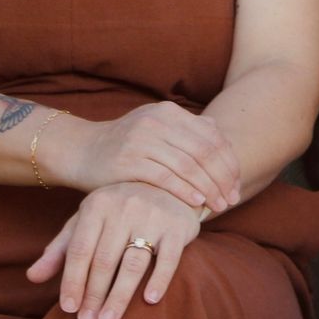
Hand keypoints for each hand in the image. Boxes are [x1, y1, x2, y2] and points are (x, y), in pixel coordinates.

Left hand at [27, 181, 201, 318]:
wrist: (170, 185)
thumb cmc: (121, 209)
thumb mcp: (88, 221)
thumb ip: (61, 248)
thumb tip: (32, 277)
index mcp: (98, 204)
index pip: (80, 250)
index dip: (72, 281)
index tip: (69, 308)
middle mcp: (125, 206)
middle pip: (105, 260)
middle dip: (94, 295)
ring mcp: (153, 214)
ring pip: (133, 263)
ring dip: (119, 296)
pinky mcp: (178, 225)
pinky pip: (168, 258)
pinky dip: (159, 280)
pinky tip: (149, 300)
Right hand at [48, 101, 239, 212]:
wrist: (81, 150)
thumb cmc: (125, 145)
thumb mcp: (155, 128)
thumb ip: (185, 129)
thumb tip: (218, 130)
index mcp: (170, 112)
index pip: (212, 137)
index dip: (229, 163)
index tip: (237, 185)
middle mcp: (158, 121)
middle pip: (204, 152)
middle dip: (223, 179)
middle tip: (233, 200)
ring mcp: (142, 139)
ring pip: (188, 165)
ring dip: (208, 189)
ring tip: (219, 206)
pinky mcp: (128, 160)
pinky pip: (165, 177)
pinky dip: (184, 191)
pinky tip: (196, 203)